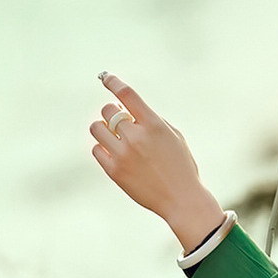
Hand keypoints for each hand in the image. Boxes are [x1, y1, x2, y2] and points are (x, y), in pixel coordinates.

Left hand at [88, 72, 211, 223]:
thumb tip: (126, 109)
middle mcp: (136, 137)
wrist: (181, 200)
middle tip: (121, 123)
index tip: (105, 77)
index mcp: (154, 125)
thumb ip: (151, 120)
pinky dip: (103, 148)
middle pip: (108, 110)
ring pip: (96, 128)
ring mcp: (123, 155)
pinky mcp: (114, 171)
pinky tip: (114, 153)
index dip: (113, 82)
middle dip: (112, 113)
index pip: (127, 95)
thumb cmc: (181, 166)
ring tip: (115, 137)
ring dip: (103, 129)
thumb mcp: (174, 136)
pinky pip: (96, 150)